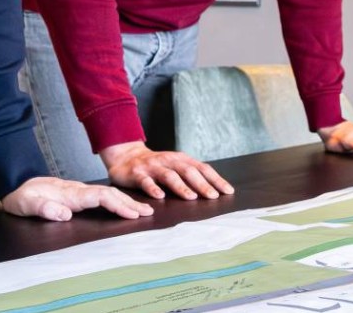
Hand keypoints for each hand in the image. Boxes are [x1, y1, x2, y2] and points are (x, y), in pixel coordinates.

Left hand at [2, 175, 154, 220]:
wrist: (14, 183)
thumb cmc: (20, 196)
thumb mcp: (26, 204)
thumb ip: (44, 208)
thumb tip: (65, 214)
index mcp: (69, 194)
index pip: (99, 197)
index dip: (117, 205)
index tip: (132, 214)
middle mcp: (77, 191)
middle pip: (109, 194)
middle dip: (129, 203)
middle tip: (148, 213)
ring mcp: (78, 192)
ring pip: (107, 194)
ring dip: (125, 201)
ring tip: (143, 210)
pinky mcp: (76, 195)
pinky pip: (101, 196)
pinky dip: (116, 200)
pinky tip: (123, 205)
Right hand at [99, 142, 235, 199]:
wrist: (124, 156)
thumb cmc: (155, 165)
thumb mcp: (174, 165)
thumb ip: (190, 174)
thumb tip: (214, 190)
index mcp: (180, 159)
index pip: (202, 168)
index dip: (215, 179)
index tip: (228, 191)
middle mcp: (168, 160)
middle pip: (188, 171)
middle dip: (201, 184)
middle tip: (213, 196)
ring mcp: (153, 166)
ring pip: (169, 175)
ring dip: (181, 186)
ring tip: (191, 197)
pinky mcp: (137, 174)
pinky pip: (146, 182)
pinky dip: (153, 189)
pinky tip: (160, 197)